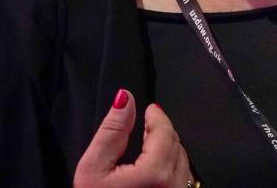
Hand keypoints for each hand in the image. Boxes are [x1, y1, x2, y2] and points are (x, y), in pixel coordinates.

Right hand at [74, 89, 193, 187]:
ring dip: (169, 147)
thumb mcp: (93, 169)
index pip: (164, 131)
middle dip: (162, 130)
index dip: (157, 116)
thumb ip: (112, 130)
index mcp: (155, 172)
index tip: (149, 109)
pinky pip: (184, 179)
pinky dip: (173, 165)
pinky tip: (157, 167)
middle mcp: (175, 185)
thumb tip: (127, 97)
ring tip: (150, 143)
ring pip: (183, 162)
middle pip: (176, 144)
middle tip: (147, 124)